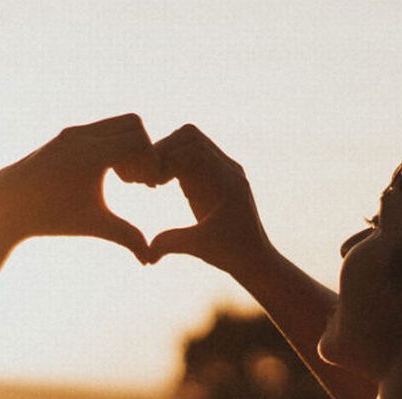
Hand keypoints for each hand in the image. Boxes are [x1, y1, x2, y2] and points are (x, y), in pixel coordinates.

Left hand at [0, 114, 158, 261]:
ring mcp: (73, 132)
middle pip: (134, 124)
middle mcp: (82, 136)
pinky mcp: (67, 135)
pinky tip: (107, 173)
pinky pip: (102, 129)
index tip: (146, 187)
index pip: (139, 141)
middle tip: (137, 180)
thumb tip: (150, 261)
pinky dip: (112, 145)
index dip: (151, 162)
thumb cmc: (51, 217)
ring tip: (123, 178)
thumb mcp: (93, 226)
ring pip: (118, 123)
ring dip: (128, 146)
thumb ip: (126, 237)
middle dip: (143, 150)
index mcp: (91, 155)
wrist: (7, 205)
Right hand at [147, 124, 276, 275]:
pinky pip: (192, 154)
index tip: (150, 184)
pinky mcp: (216, 176)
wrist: (256, 258)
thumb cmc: (232, 254)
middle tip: (147, 179)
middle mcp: (228, 169)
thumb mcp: (200, 248)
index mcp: (226, 181)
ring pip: (190, 141)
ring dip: (167, 155)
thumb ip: (172, 244)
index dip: (165, 160)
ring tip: (153, 181)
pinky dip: (173, 162)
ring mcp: (223, 170)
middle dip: (162, 152)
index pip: (191, 148)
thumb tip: (146, 254)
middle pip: (189, 135)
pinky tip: (161, 184)